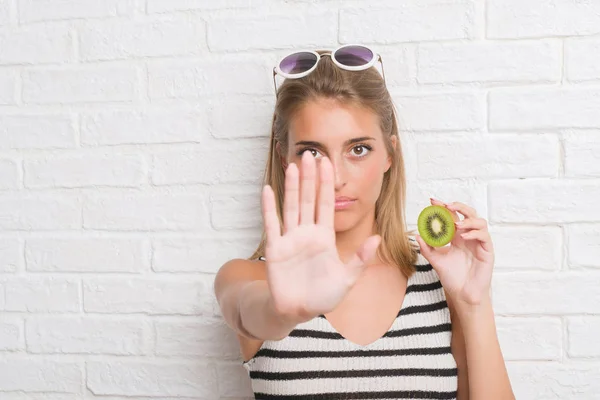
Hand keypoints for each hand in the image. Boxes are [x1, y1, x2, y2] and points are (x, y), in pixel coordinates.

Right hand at [261, 151, 381, 321]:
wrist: (298, 312)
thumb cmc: (322, 296)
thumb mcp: (347, 279)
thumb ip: (360, 258)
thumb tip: (378, 238)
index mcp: (324, 237)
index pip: (326, 204)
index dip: (327, 184)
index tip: (328, 163)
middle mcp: (307, 233)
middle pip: (308, 199)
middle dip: (310, 178)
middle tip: (311, 154)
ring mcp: (290, 239)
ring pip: (291, 206)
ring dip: (291, 186)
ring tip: (292, 165)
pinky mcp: (275, 249)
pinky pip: (272, 224)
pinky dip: (269, 207)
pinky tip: (268, 190)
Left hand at [415, 198, 494, 309]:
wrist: (462, 294)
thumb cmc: (451, 277)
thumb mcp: (435, 260)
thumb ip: (426, 248)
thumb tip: (417, 235)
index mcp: (456, 236)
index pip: (452, 216)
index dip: (444, 207)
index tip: (432, 201)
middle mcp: (468, 236)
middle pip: (468, 213)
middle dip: (458, 206)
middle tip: (447, 206)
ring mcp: (479, 243)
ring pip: (479, 221)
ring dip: (468, 220)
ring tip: (456, 225)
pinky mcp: (487, 251)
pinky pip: (484, 236)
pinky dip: (474, 233)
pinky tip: (463, 237)